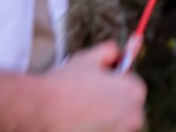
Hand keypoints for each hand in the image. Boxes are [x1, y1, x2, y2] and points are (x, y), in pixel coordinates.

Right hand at [0, 42, 145, 131]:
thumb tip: (118, 51)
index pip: (133, 84)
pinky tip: (79, 122)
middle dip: (112, 101)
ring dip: (104, 117)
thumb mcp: (88, 58)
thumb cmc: (65, 86)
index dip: (115, 81)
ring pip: (115, 122)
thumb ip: (109, 50)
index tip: (100, 84)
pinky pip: (105, 131)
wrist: (40, 111)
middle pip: (127, 106)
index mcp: (134, 91)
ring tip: (81, 110)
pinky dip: (95, 128)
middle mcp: (134, 116)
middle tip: (88, 97)